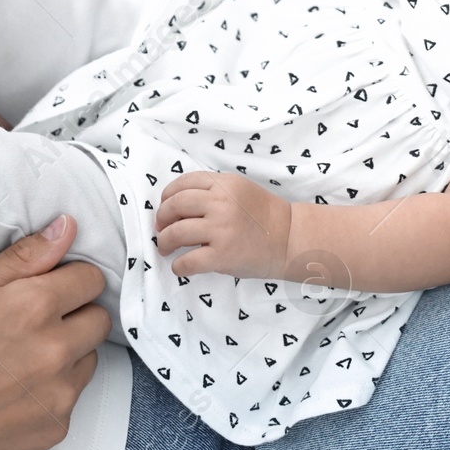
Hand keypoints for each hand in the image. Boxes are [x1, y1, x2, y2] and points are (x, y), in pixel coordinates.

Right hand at [0, 215, 109, 449]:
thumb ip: (24, 257)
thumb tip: (66, 227)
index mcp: (34, 306)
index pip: (91, 280)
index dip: (69, 281)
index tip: (49, 290)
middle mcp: (55, 349)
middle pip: (99, 320)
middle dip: (75, 316)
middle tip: (32, 325)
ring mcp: (59, 392)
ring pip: (90, 358)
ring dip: (68, 354)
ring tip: (19, 360)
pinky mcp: (57, 426)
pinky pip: (73, 397)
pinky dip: (52, 391)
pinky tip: (14, 391)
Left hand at [155, 171, 293, 279]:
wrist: (290, 240)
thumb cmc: (264, 216)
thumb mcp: (240, 190)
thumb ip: (212, 191)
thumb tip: (175, 204)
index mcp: (224, 184)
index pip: (184, 183)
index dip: (167, 195)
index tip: (165, 207)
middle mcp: (221, 204)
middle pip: (175, 205)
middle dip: (161, 218)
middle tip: (160, 228)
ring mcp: (221, 230)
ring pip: (176, 232)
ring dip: (164, 242)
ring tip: (165, 248)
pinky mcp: (222, 256)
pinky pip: (188, 261)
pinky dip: (178, 265)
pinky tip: (179, 266)